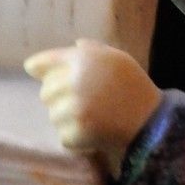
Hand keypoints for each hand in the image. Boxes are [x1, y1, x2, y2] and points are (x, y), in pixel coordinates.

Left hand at [24, 40, 161, 170]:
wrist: (151, 120)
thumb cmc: (134, 87)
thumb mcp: (117, 58)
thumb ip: (93, 50)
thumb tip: (75, 45)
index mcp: (81, 60)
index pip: (44, 63)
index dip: (38, 68)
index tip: (33, 70)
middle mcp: (73, 81)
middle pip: (45, 93)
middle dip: (60, 98)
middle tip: (83, 103)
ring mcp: (73, 108)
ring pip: (53, 116)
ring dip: (68, 120)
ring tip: (92, 119)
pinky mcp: (76, 132)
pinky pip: (63, 136)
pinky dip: (75, 138)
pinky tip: (93, 132)